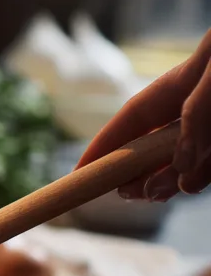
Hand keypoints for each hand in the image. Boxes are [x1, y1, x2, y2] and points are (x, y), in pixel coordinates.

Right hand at [76, 27, 210, 200]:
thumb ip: (198, 114)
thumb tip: (180, 165)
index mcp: (181, 82)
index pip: (131, 119)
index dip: (102, 146)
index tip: (78, 174)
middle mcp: (195, 105)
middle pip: (153, 144)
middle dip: (135, 171)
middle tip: (127, 193)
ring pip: (183, 160)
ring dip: (167, 180)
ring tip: (158, 192)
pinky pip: (209, 164)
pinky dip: (198, 177)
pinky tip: (190, 182)